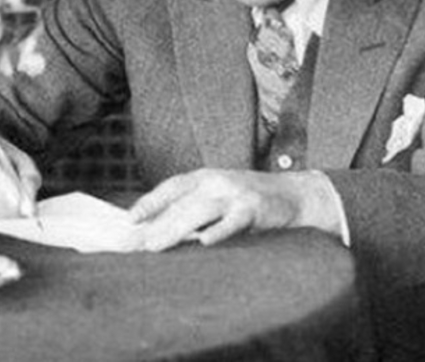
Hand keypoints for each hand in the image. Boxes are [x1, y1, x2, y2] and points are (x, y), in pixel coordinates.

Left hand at [127, 169, 339, 250]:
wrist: (294, 195)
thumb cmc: (250, 200)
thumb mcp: (220, 196)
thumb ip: (194, 209)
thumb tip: (159, 231)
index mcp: (206, 177)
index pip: (171, 188)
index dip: (150, 202)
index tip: (130, 219)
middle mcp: (217, 182)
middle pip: (181, 204)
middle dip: (156, 224)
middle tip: (136, 244)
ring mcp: (235, 195)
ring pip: (199, 212)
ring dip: (175, 230)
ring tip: (156, 246)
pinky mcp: (253, 209)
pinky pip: (233, 222)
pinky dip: (219, 231)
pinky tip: (204, 242)